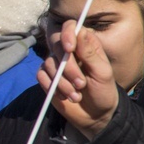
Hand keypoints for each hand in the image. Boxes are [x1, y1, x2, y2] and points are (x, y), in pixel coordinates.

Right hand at [36, 20, 118, 138]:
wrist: (94, 115)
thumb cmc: (103, 91)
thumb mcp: (102, 73)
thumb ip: (90, 53)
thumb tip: (80, 31)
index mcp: (85, 45)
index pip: (71, 27)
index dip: (67, 34)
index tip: (69, 49)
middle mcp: (68, 52)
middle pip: (57, 46)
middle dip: (68, 68)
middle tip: (81, 84)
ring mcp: (56, 64)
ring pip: (48, 64)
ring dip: (62, 82)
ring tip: (76, 95)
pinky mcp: (47, 78)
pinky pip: (41, 76)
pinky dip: (51, 87)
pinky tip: (64, 96)